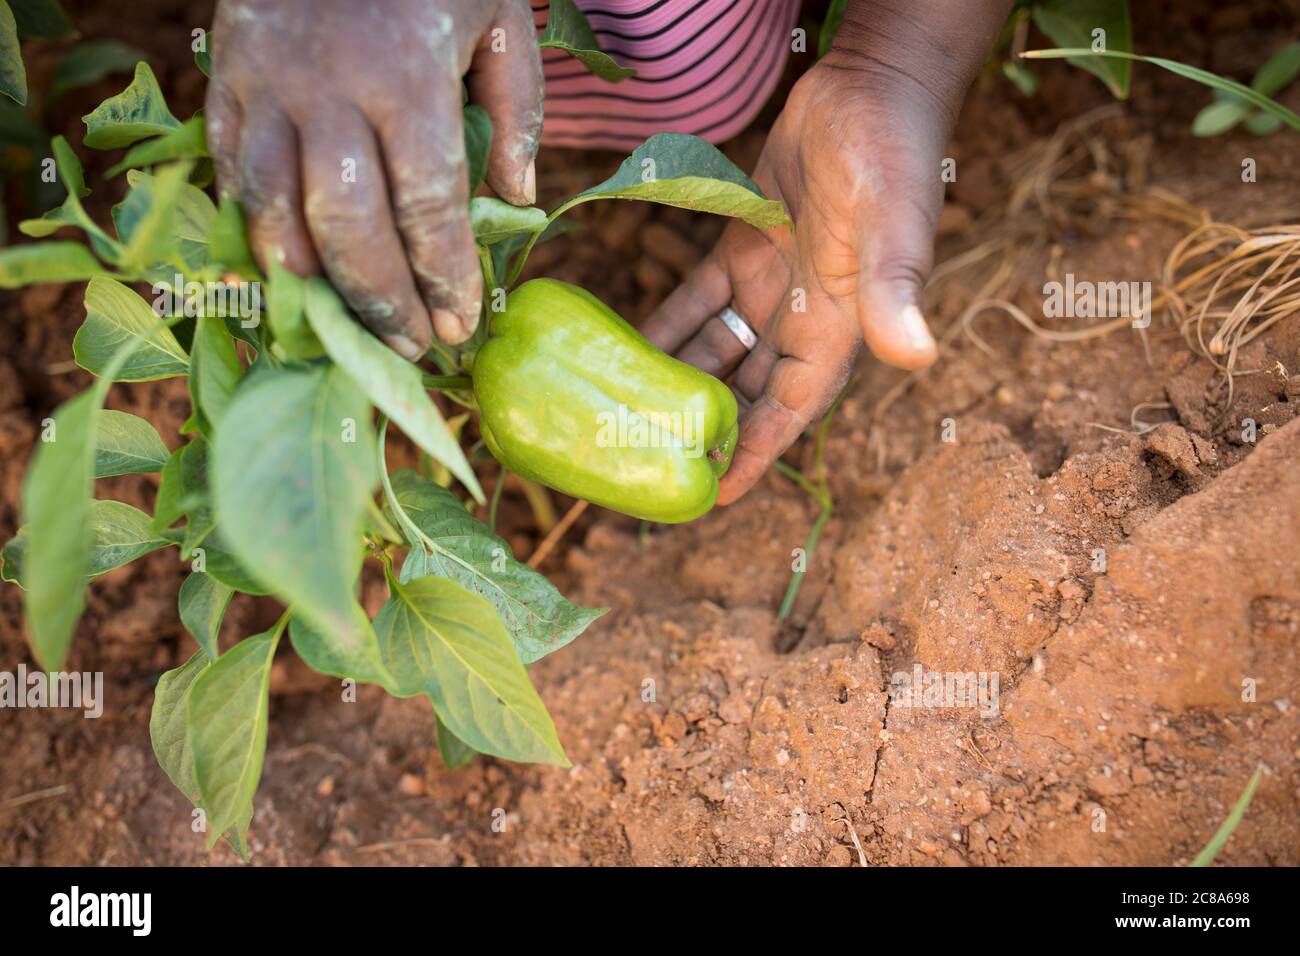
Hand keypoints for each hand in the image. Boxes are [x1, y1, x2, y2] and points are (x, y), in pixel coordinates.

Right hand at [206, 0, 543, 357]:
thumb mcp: (501, 17)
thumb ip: (516, 110)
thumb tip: (518, 202)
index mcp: (409, 78)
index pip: (427, 206)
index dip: (442, 276)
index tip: (457, 327)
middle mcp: (331, 90)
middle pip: (348, 226)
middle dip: (381, 301)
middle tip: (408, 348)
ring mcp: (267, 84)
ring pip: (273, 207)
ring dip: (306, 278)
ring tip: (339, 323)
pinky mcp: (225, 77)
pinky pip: (231, 168)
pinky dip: (251, 224)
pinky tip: (281, 266)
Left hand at [641, 0, 1008, 503]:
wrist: (868, 89)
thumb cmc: (891, 158)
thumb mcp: (893, 227)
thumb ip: (894, 290)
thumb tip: (917, 356)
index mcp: (838, 328)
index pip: (790, 410)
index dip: (754, 454)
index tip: (712, 496)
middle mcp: (802, 318)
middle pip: (746, 392)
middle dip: (704, 429)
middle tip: (648, 461)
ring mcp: (770, 285)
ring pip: (716, 352)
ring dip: (677, 381)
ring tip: (624, 414)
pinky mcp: (742, 249)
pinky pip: (697, 300)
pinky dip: (667, 324)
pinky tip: (625, 347)